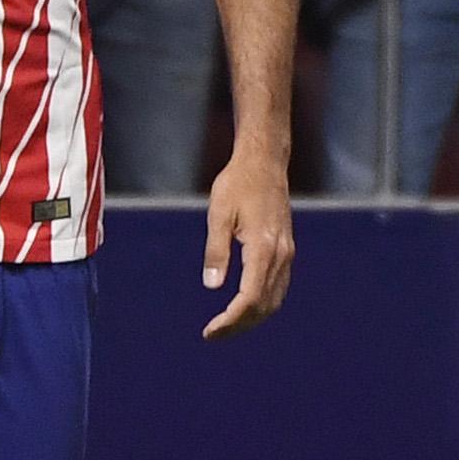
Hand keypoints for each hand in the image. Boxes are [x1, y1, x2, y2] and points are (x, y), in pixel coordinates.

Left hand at [201, 153, 293, 340]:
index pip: (250, 298)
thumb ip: (216, 251)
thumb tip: (212, 286)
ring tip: (226, 326)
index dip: (232, 319)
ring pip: (274, 300)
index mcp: (264, 248)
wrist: (265, 164)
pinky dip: (262, 303)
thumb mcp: (218, 214)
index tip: (211, 331)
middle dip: (240, 325)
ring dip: (252, 317)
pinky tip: (245, 306)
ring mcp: (287, 254)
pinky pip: (278, 287)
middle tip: (214, 335)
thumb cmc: (237, 184)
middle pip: (264, 306)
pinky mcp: (287, 250)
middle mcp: (281, 256)